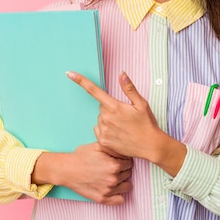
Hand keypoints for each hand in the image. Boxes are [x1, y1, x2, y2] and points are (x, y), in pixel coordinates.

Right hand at [32, 143, 132, 204]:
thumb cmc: (81, 156)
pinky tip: (113, 187)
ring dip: (122, 180)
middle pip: (128, 173)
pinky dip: (119, 194)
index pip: (130, 162)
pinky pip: (120, 200)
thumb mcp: (99, 145)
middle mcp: (113, 179)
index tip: (117, 158)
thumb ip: (115, 147)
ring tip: (112, 175)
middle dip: (123, 169)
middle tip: (112, 166)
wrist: (67, 170)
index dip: (124, 159)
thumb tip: (125, 149)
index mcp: (114, 165)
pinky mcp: (102, 199)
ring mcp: (108, 191)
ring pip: (127, 185)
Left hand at [67, 71, 186, 175]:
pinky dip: (106, 130)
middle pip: (101, 107)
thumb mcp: (141, 103)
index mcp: (114, 107)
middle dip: (110, 108)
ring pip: (100, 118)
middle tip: (124, 116)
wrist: (150, 146)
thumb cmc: (147, 124)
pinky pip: (99, 129)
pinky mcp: (102, 141)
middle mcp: (106, 118)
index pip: (94, 90)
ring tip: (123, 126)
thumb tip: (121, 74)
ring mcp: (103, 130)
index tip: (69, 73)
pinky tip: (118, 134)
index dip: (80, 81)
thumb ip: (129, 88)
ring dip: (108, 120)